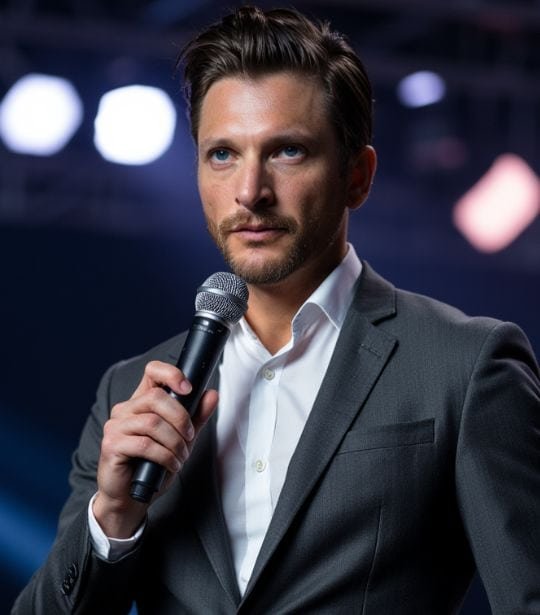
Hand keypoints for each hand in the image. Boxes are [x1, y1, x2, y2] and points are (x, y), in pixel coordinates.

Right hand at [93, 360, 217, 537]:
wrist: (131, 497)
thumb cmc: (154, 466)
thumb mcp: (181, 438)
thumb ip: (196, 416)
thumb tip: (211, 394)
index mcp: (141, 401)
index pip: (152, 371)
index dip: (171, 373)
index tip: (189, 388)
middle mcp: (125, 409)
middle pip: (156, 396)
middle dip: (181, 418)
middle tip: (189, 438)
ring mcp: (115, 426)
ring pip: (153, 423)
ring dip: (175, 442)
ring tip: (180, 457)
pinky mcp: (111, 445)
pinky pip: (145, 444)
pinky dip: (165, 456)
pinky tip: (170, 465)